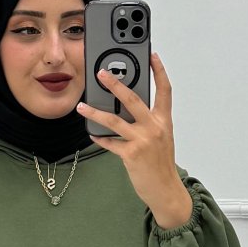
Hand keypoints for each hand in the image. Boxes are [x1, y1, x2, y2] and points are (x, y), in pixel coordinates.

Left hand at [76, 51, 191, 226]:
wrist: (166, 190)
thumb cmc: (162, 165)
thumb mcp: (161, 139)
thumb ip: (149, 123)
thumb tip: (129, 111)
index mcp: (164, 121)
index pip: (164, 90)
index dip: (159, 71)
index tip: (152, 56)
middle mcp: (154, 127)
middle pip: (133, 99)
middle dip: (115, 84)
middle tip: (101, 74)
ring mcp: (142, 141)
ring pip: (114, 120)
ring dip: (95, 112)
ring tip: (82, 105)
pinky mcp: (131, 155)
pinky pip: (110, 143)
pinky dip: (99, 138)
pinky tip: (91, 133)